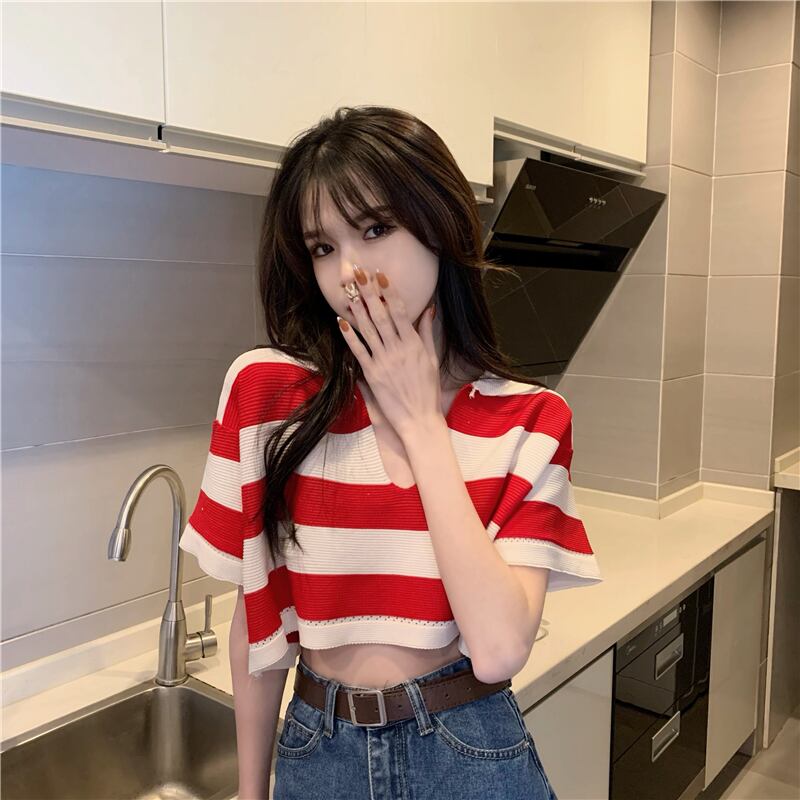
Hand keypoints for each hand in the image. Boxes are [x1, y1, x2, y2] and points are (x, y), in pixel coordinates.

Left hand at [337, 263, 440, 441]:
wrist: (419, 419)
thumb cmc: (427, 390)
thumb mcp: (431, 358)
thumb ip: (426, 332)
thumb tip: (428, 308)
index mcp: (414, 344)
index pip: (399, 311)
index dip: (388, 291)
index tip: (380, 274)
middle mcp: (397, 349)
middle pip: (380, 315)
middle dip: (368, 292)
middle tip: (358, 273)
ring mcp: (383, 361)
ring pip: (368, 329)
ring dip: (357, 307)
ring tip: (348, 289)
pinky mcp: (372, 374)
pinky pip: (358, 350)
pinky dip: (349, 335)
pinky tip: (342, 320)